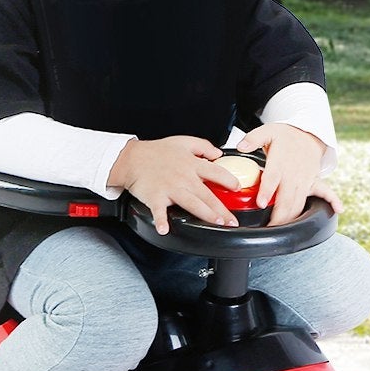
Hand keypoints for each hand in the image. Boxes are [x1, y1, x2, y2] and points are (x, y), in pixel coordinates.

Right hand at [107, 135, 239, 234]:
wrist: (132, 158)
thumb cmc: (156, 152)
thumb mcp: (183, 141)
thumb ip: (203, 146)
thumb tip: (218, 153)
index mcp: (191, 164)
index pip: (216, 172)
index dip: (229, 180)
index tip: (238, 188)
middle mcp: (183, 177)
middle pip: (207, 194)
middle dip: (222, 208)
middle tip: (232, 219)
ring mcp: (169, 188)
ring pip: (191, 203)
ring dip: (205, 213)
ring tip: (216, 222)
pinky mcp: (155, 197)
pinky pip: (159, 211)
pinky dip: (160, 220)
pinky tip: (164, 229)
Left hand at [234, 123, 340, 226]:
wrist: (307, 133)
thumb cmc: (285, 135)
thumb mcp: (267, 131)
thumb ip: (253, 138)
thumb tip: (241, 146)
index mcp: (280, 162)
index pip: (272, 178)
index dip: (267, 191)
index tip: (261, 203)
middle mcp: (294, 173)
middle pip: (287, 198)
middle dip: (279, 216)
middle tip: (269, 228)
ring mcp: (305, 179)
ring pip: (300, 202)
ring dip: (293, 217)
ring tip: (282, 231)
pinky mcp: (314, 182)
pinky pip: (326, 191)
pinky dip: (333, 200)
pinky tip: (338, 209)